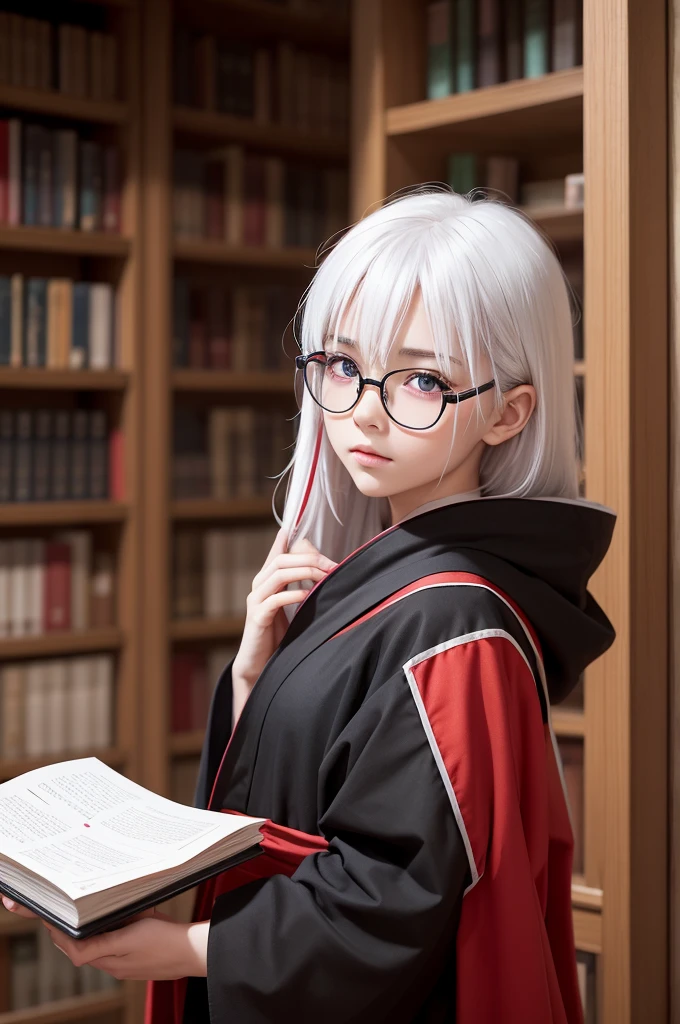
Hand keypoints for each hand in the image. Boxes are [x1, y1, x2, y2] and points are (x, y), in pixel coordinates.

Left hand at [1, 896, 208, 979]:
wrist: (194, 951)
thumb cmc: (166, 940)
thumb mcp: (130, 935)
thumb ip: (101, 942)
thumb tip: (74, 945)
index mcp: (111, 961)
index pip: (75, 951)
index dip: (60, 935)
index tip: (50, 920)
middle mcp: (116, 966)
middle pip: (84, 951)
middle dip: (69, 935)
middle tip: (60, 916)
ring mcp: (128, 964)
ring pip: (99, 949)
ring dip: (89, 935)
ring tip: (83, 916)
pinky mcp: (139, 959)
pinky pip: (116, 948)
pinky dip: (107, 936)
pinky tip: (115, 923)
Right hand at [231, 527, 336, 719]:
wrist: (260, 664)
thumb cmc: (279, 635)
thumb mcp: (294, 608)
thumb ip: (303, 589)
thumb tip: (325, 573)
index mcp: (268, 581)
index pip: (278, 553)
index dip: (290, 540)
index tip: (303, 531)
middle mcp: (259, 586)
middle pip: (282, 560)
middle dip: (309, 558)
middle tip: (332, 564)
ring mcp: (256, 601)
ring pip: (278, 574)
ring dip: (304, 572)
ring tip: (324, 576)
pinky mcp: (257, 618)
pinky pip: (274, 600)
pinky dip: (292, 594)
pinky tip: (307, 594)